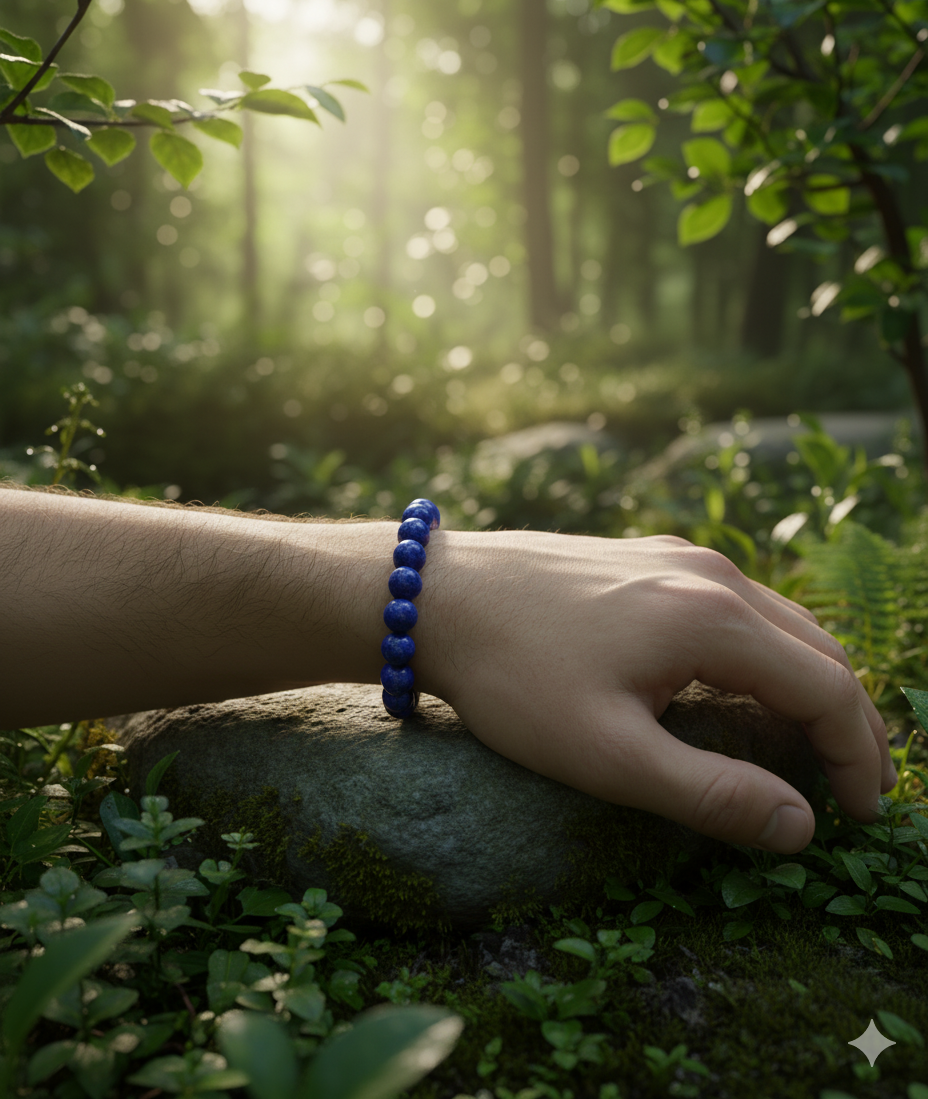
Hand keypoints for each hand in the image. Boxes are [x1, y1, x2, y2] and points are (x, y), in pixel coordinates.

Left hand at [417, 530, 895, 853]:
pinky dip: (769, 652)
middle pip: (819, 649)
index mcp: (714, 617)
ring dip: (813, 683)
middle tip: (858, 786)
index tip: (862, 816)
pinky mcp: (648, 557)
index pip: (828, 690)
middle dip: (851, 722)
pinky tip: (750, 684)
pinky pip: (737, 605)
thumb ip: (710, 794)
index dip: (858, 758)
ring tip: (819, 742)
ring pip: (782, 622)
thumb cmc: (514, 676)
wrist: (436, 595)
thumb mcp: (607, 754)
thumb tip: (800, 827)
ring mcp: (678, 557)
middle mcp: (711, 574)